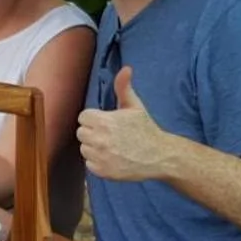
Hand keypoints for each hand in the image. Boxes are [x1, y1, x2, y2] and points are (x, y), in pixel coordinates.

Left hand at [76, 66, 175, 181]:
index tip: (107, 122)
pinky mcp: (103, 171)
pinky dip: (98, 162)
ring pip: (84, 148)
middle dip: (92, 132)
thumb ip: (124, 87)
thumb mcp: (135, 106)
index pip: (83, 117)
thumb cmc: (146, 129)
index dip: (94, 119)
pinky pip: (89, 164)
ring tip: (112, 146)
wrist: (160, 156)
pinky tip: (112, 158)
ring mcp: (101, 157)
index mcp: (104, 121)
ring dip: (94, 147)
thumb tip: (126, 69)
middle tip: (110, 135)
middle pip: (81, 132)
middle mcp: (100, 139)